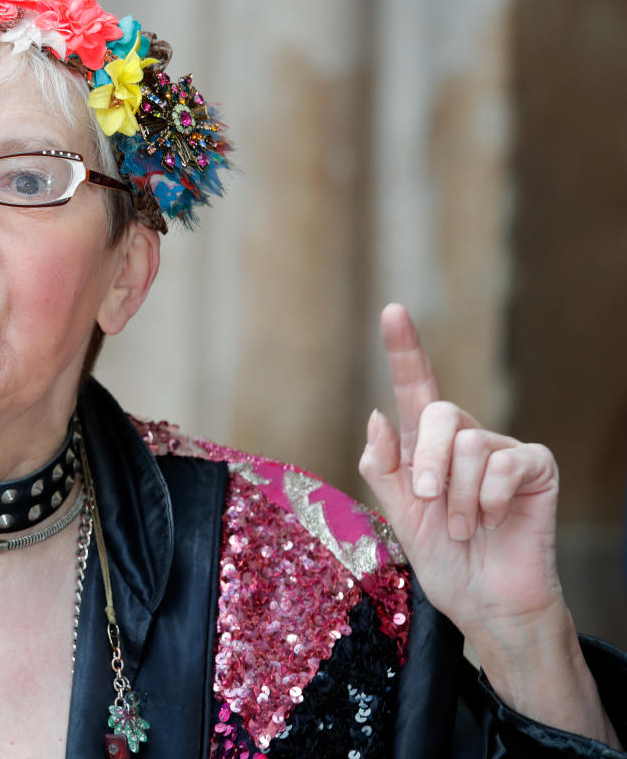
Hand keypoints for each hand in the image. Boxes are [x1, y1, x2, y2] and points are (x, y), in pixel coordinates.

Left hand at [358, 303, 561, 631]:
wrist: (484, 602)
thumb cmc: (443, 557)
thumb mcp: (398, 513)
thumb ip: (382, 467)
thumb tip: (376, 415)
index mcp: (425, 446)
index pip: (416, 389)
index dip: (405, 349)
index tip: (392, 310)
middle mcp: (464, 439)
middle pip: (439, 413)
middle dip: (426, 462)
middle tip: (427, 502)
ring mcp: (502, 451)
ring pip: (469, 444)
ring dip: (458, 498)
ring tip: (464, 528)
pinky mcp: (535, 468)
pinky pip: (504, 463)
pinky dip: (488, 500)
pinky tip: (493, 522)